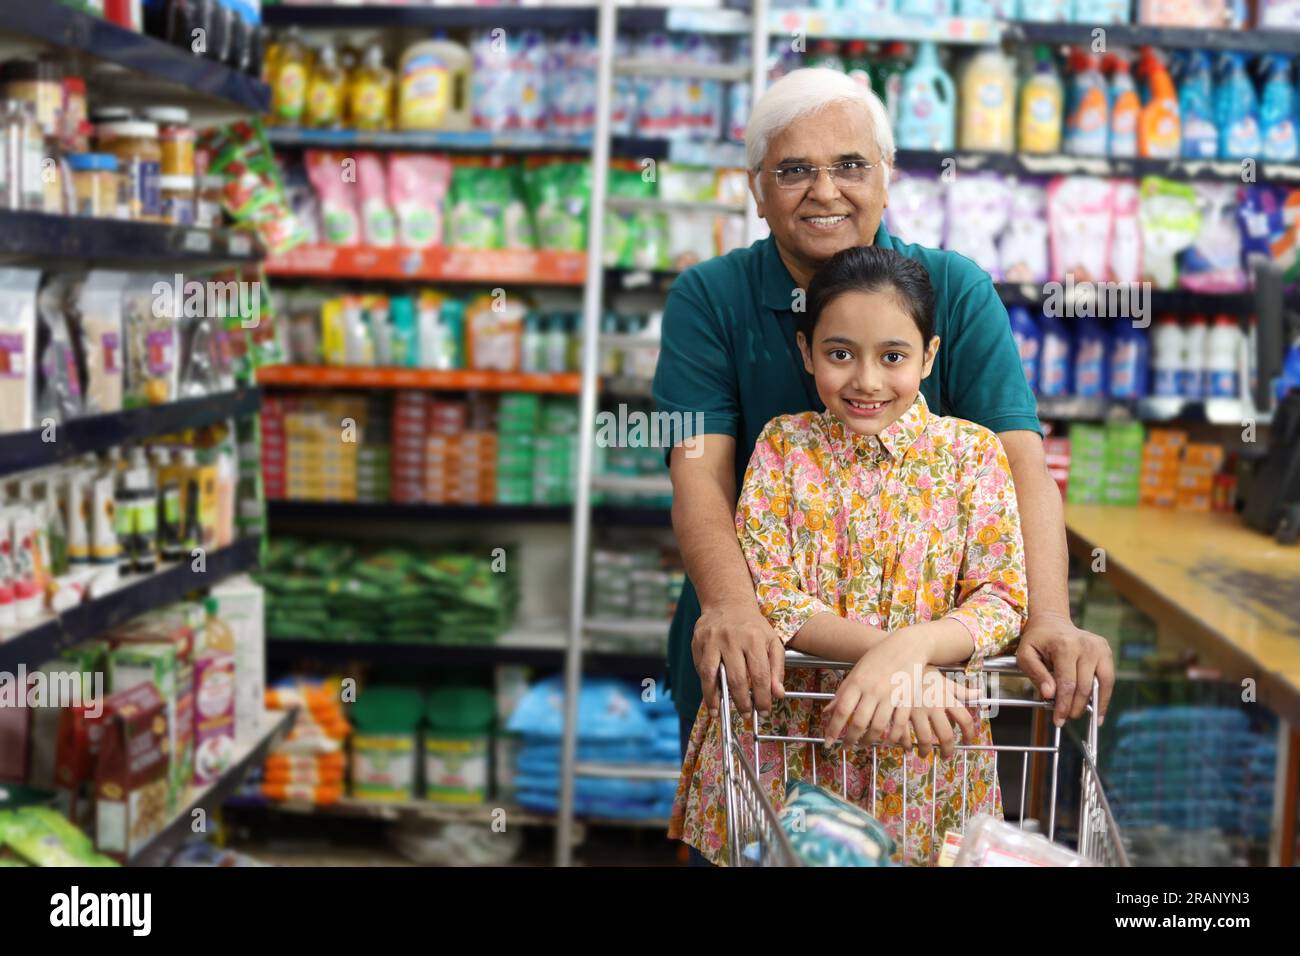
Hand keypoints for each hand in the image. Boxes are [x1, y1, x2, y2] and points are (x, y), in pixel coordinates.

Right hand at [693, 604, 784, 717]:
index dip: (762, 698)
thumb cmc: (752, 626)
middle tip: (745, 715)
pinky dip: (705, 685)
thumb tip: (778, 694)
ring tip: (719, 713)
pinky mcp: (698, 642)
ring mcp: (712, 640)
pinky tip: (710, 696)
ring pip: (711, 675)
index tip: (764, 712)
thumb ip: (777, 668)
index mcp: (754, 639)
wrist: (727, 603)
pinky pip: (700, 668)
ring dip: (715, 698)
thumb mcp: (772, 642)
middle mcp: (731, 639)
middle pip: (736, 678)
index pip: (760, 675)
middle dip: (741, 702)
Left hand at [821, 630, 932, 747]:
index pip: (842, 710)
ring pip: (878, 727)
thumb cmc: (878, 658)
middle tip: (846, 747)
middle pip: (859, 722)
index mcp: (857, 682)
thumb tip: (827, 711)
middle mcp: (873, 690)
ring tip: (863, 744)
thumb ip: (842, 692)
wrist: (907, 646)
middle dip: (850, 739)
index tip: (828, 742)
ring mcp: (891, 695)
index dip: (833, 729)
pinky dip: (892, 737)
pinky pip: (899, 725)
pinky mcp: (907, 700)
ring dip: (869, 741)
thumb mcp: (856, 671)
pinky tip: (886, 742)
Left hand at [1016, 612, 1114, 727]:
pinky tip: (1098, 712)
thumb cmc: (1037, 640)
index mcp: (1064, 646)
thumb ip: (1036, 675)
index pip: (1067, 684)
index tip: (1059, 720)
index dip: (1064, 705)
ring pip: (1101, 685)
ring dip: (1092, 705)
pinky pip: (1108, 679)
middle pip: (1084, 686)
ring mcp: (1099, 648)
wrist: (1052, 621)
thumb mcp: (1026, 655)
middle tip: (1066, 719)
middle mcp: (1086, 646)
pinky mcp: (1106, 651)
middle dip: (1075, 707)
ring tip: (1080, 715)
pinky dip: (1104, 697)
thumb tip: (1049, 694)